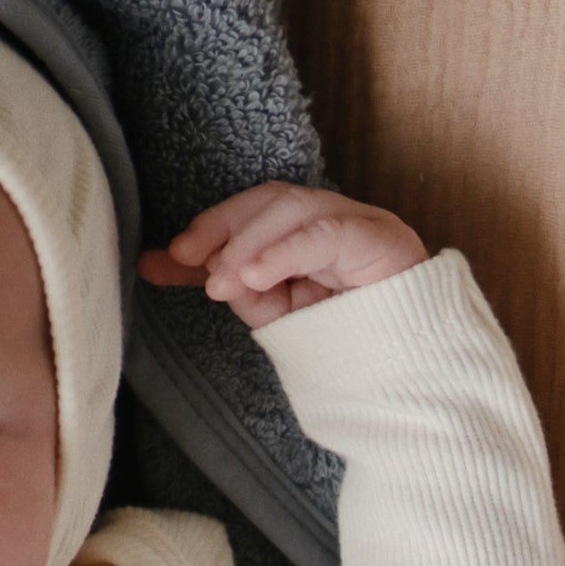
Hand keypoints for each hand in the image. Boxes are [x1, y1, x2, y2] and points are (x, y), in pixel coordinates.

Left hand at [139, 185, 427, 327]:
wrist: (405, 366)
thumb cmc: (340, 336)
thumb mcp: (270, 311)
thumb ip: (225, 285)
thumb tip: (160, 265)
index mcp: (302, 230)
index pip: (249, 212)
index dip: (208, 228)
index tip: (165, 259)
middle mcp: (328, 217)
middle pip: (269, 199)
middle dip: (221, 226)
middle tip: (186, 260)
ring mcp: (356, 223)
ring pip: (294, 210)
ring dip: (248, 244)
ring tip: (219, 282)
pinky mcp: (378, 238)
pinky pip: (325, 233)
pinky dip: (284, 251)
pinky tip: (253, 276)